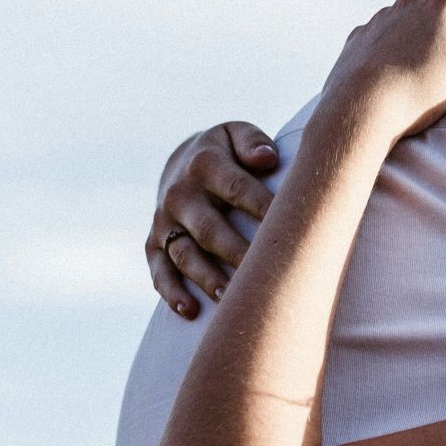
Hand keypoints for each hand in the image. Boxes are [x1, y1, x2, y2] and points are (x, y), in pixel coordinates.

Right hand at [147, 122, 278, 318]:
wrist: (181, 161)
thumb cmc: (226, 153)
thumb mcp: (236, 134)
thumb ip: (252, 142)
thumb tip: (267, 159)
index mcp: (205, 164)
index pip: (238, 189)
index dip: (264, 208)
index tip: (291, 229)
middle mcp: (180, 195)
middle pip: (210, 229)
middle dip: (236, 252)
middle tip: (264, 274)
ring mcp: (164, 222)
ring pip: (184, 254)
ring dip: (206, 277)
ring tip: (228, 297)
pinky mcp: (154, 244)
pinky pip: (159, 271)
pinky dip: (171, 292)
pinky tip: (190, 311)